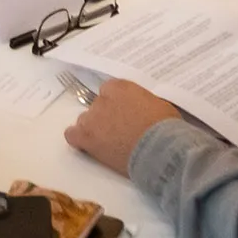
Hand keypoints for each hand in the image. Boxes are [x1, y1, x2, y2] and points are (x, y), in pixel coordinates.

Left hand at [63, 78, 182, 175]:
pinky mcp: (87, 138)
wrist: (160, 149)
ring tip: (109, 142)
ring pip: (85, 121)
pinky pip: (72, 135)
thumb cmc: (165, 127)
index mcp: (120, 87)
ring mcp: (92, 118)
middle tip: (120, 130)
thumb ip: (141, 102)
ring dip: (94, 128)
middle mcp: (102, 99)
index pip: (109, 90)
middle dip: (106, 117)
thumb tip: (140, 108)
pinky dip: (79, 139)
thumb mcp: (158, 104)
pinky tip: (89, 146)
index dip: (117, 104)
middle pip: (97, 106)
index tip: (125, 113)